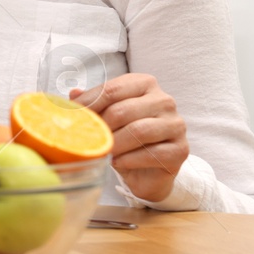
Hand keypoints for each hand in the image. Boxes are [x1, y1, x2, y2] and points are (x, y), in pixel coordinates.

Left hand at [70, 73, 188, 202]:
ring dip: (114, 144)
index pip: (112, 89)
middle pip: (123, 110)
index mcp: (144, 84)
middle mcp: (164, 100)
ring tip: (102, 151)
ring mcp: (176, 124)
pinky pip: (152, 153)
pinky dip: (129, 160)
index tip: (72, 118)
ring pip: (139, 131)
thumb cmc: (125, 136)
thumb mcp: (106, 116)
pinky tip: (117, 162)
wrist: (148, 169)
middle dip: (101, 128)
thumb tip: (72, 94)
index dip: (88, 104)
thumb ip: (91, 103)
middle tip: (87, 140)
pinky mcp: (181, 149)